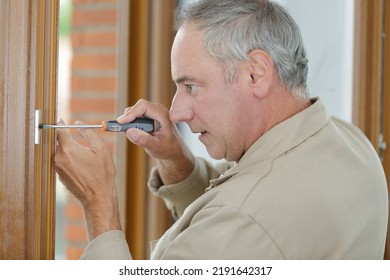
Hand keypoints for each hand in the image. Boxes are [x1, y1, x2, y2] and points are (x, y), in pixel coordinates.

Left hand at [55, 120, 120, 239]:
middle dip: (66, 137)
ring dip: (68, 149)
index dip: (61, 123)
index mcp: (68, 149)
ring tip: (83, 153)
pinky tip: (81, 164)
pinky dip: (69, 159)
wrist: (98, 197)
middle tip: (76, 136)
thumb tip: (79, 123)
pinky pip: (62, 162)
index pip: (59, 130)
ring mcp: (58, 168)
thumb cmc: (102, 174)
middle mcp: (59, 158)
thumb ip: (89, 133)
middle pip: (58, 141)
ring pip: (60, 152)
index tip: (63, 120)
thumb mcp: (101, 149)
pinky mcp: (60, 175)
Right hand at [117, 99, 193, 183]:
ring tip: (137, 136)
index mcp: (162, 114)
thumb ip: (144, 140)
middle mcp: (157, 110)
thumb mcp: (156, 147)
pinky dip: (132, 125)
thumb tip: (129, 131)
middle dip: (129, 119)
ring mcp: (152, 112)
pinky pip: (134, 116)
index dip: (131, 113)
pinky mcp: (147, 115)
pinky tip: (138, 134)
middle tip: (126, 132)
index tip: (121, 122)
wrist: (172, 149)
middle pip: (137, 108)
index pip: (143, 106)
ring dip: (130, 123)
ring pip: (134, 112)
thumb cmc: (167, 147)